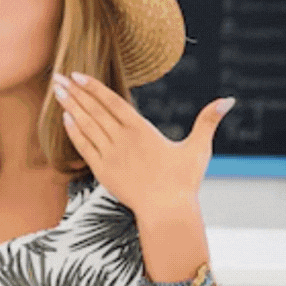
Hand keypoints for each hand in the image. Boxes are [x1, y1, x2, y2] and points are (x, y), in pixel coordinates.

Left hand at [52, 72, 233, 215]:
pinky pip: (84, 147)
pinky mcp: (103, 171)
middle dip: (75, 92)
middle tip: (57, 76)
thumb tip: (229, 99)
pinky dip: (74, 132)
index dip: (94, 87)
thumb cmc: (184, 181)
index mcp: (142, 131)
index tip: (78, 74)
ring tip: (56, 91)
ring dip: (70, 107)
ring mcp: (110, 156)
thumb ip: (208, 121)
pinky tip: (64, 119)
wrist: (166, 211)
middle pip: (94, 110)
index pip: (113, 102)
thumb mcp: (200, 149)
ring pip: (86, 126)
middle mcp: (122, 140)